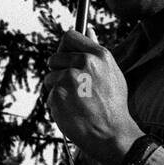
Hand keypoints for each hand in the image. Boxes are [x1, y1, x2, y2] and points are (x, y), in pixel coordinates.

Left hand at [43, 29, 142, 164]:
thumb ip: (96, 51)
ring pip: (49, 78)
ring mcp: (68, 79)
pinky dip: (57, 105)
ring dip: (57, 90)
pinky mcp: (57, 95)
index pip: (69, 37)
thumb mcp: (112, 73)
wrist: (113, 135)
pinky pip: (49, 96)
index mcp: (99, 55)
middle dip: (59, 72)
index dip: (64, 48)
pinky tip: (73, 112)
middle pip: (54, 58)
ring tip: (76, 103)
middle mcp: (84, 63)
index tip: (66, 59)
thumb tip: (88, 29)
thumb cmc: (114, 106)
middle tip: (75, 89)